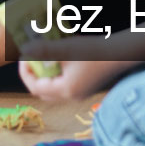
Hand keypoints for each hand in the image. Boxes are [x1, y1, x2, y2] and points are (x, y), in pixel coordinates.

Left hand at [18, 38, 136, 101]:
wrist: (120, 54)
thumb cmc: (94, 51)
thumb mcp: (66, 48)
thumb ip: (43, 50)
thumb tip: (24, 50)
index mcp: (65, 90)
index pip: (35, 87)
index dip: (25, 72)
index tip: (24, 57)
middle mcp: (71, 96)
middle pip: (42, 91)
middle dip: (33, 75)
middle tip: (30, 59)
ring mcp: (79, 93)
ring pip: (52, 88)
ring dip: (44, 75)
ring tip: (43, 57)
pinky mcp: (84, 88)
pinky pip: (63, 85)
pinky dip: (55, 74)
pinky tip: (58, 59)